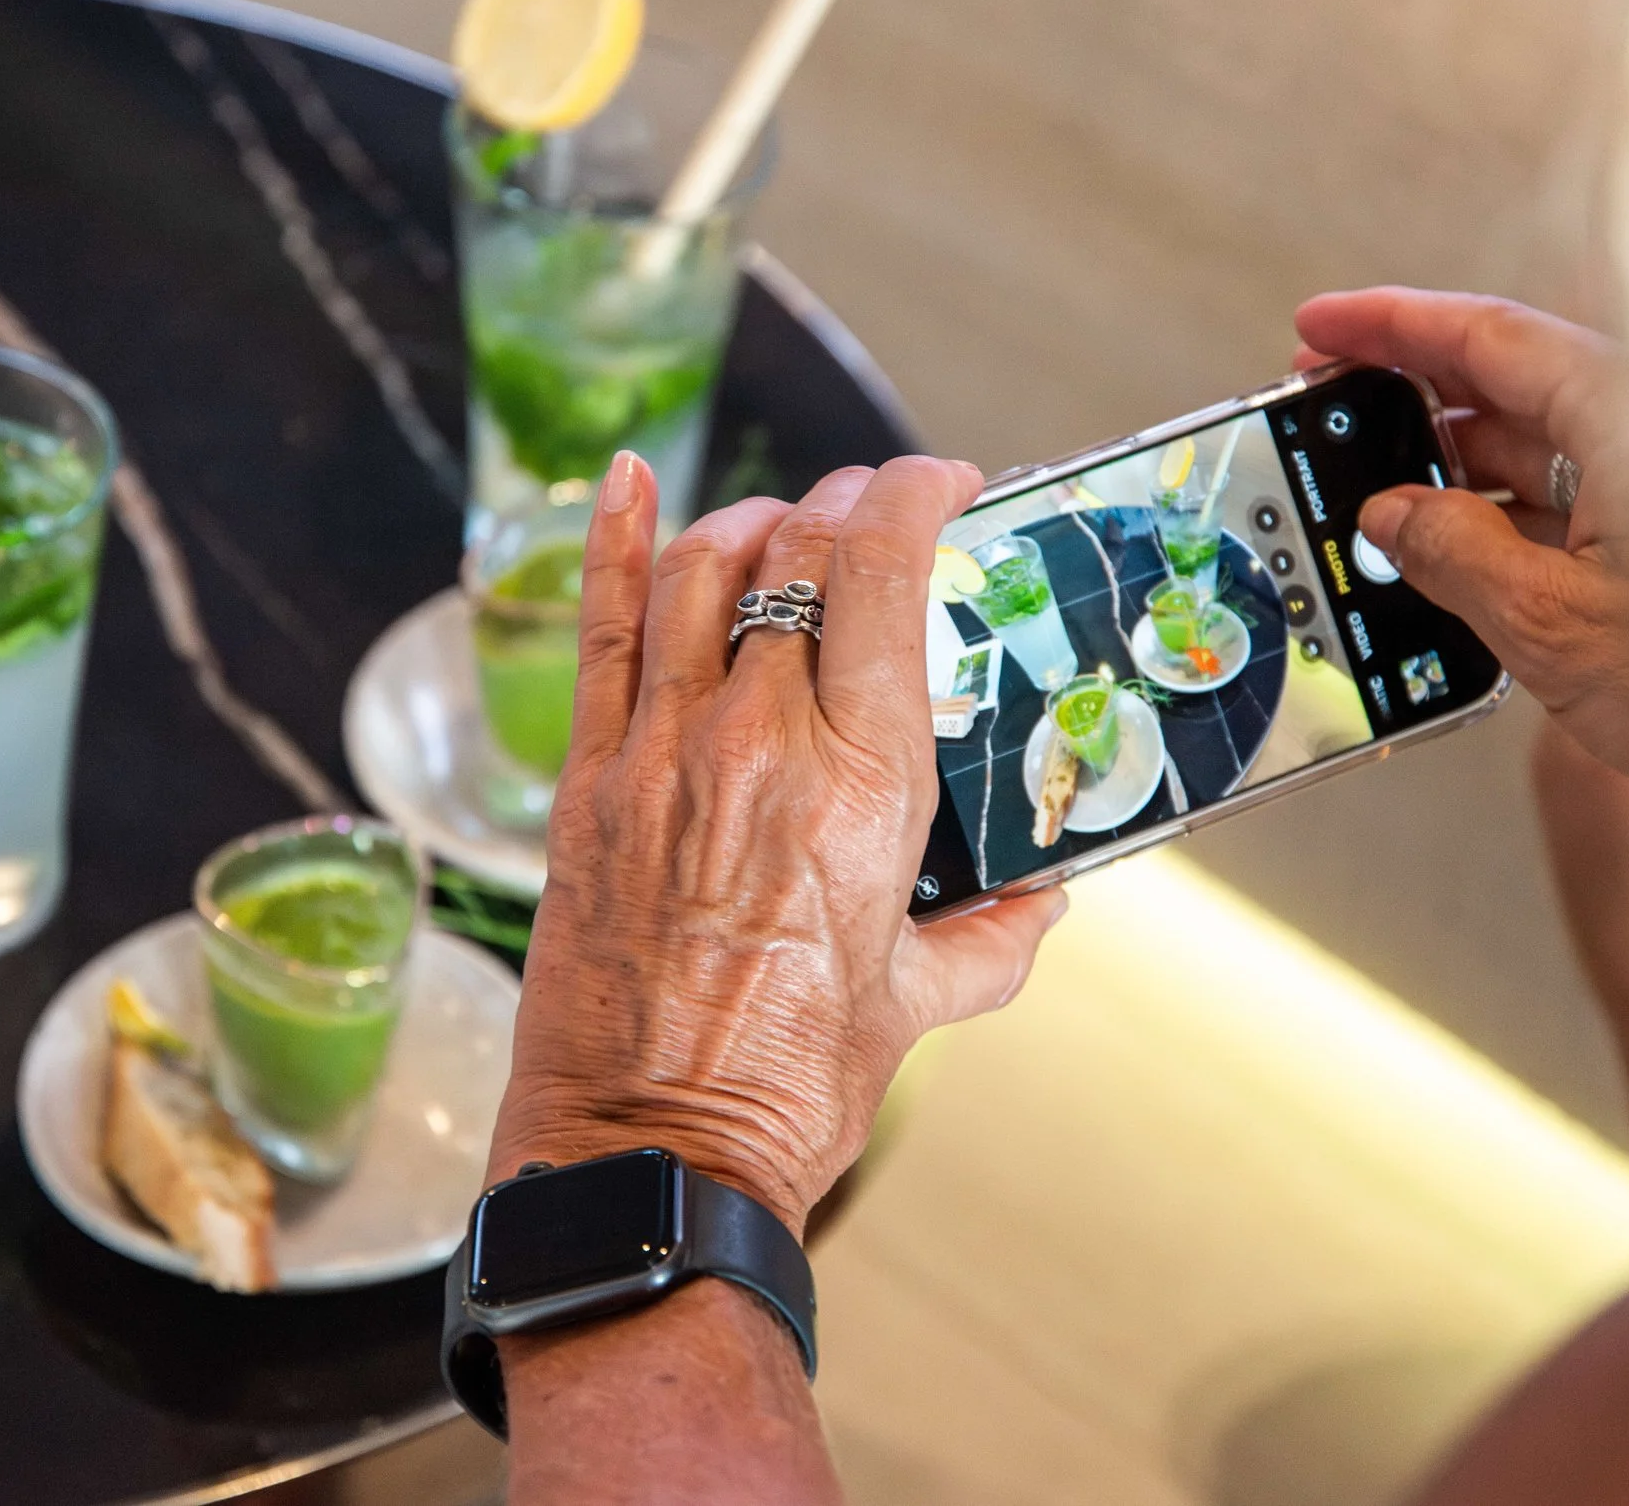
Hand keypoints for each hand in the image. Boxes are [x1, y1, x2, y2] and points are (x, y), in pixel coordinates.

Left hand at [489, 451, 1070, 1233]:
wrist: (647, 1152)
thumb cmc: (784, 1086)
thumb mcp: (918, 1008)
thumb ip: (993, 939)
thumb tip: (1041, 903)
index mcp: (861, 781)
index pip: (885, 568)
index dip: (916, 490)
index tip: (943, 483)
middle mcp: (759, 738)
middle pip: (799, 547)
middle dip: (846, 502)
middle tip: (873, 514)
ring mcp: (660, 749)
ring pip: (701, 566)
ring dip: (752, 519)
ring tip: (780, 524)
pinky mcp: (588, 780)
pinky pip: (598, 627)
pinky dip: (609, 538)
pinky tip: (625, 476)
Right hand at [1296, 287, 1628, 906]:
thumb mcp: (1548, 622)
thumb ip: (1450, 550)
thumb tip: (1386, 515)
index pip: (1489, 334)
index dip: (1391, 323)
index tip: (1319, 323)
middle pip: (1506, 376)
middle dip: (1406, 384)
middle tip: (1320, 392)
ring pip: (1528, 441)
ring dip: (1442, 457)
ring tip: (1357, 478)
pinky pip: (1557, 499)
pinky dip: (1489, 512)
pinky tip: (1430, 544)